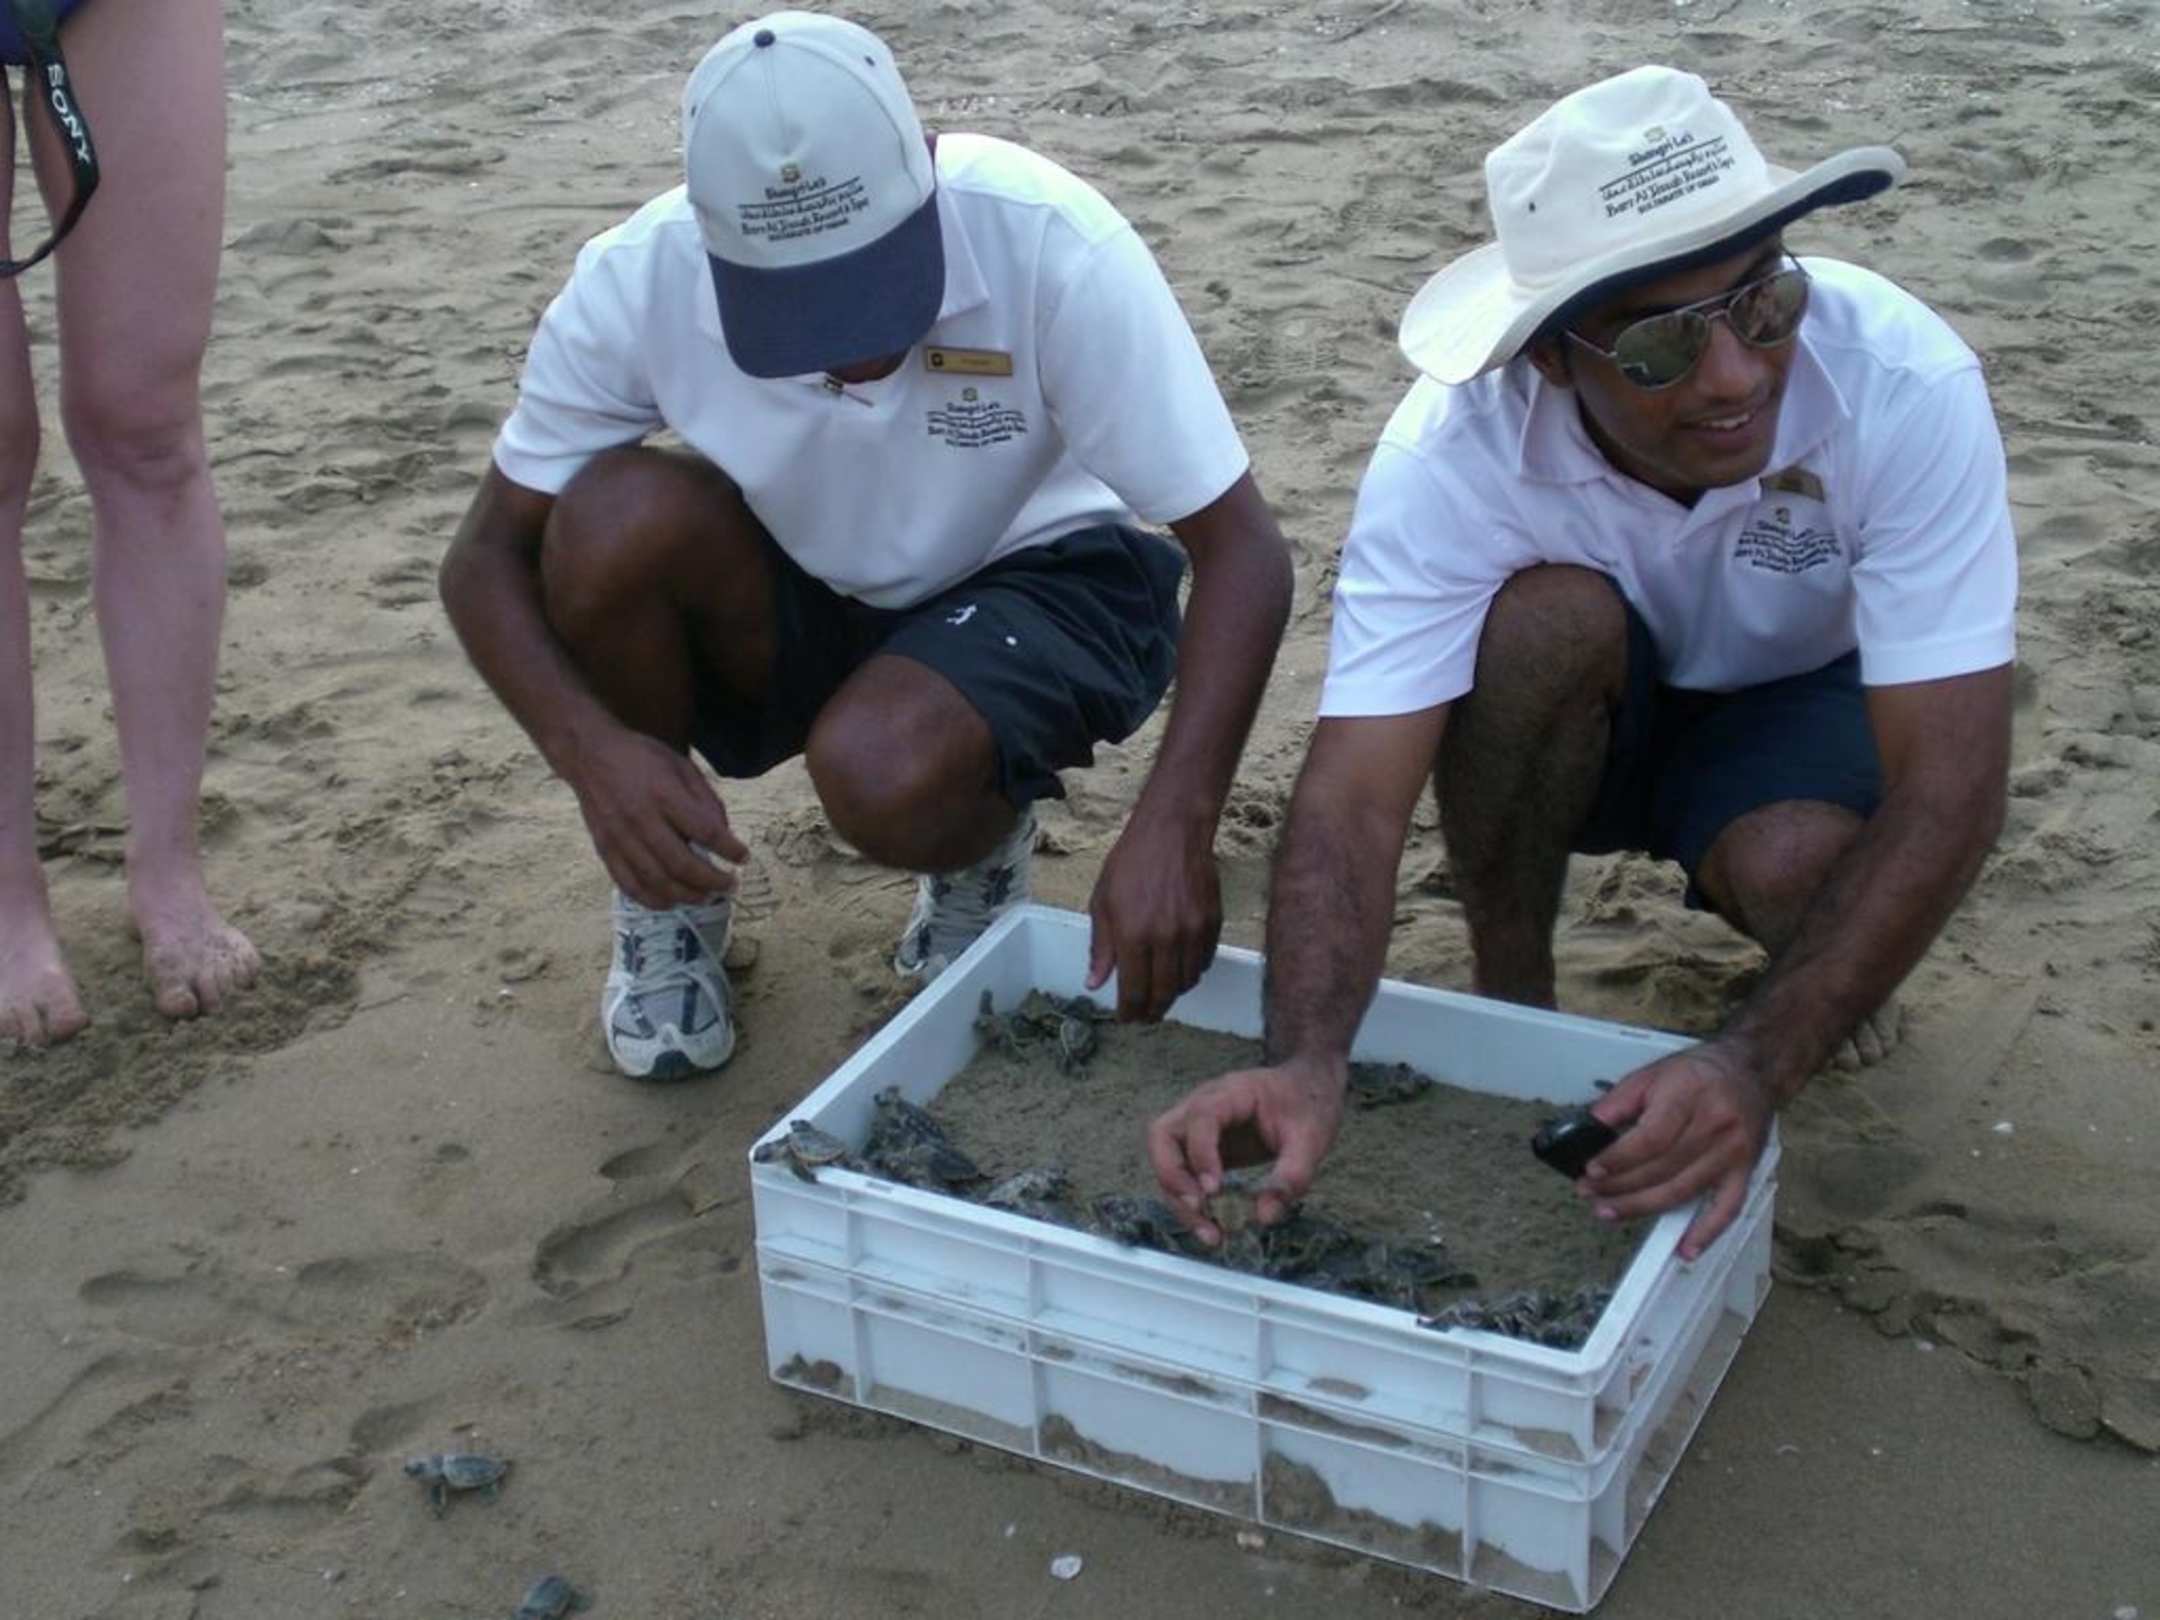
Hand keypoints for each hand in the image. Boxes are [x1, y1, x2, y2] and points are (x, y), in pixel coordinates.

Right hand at [563, 723, 747, 908]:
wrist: (589, 755)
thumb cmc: (642, 758)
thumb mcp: (682, 766)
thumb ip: (705, 800)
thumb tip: (723, 834)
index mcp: (664, 794)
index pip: (705, 831)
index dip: (729, 849)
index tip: (743, 858)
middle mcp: (641, 819)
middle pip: (681, 863)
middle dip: (711, 881)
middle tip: (730, 885)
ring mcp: (620, 838)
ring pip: (656, 880)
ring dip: (686, 895)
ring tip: (706, 898)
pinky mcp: (605, 850)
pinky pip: (628, 884)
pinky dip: (652, 900)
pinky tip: (671, 903)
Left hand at [1085, 804, 1221, 1021]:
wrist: (1172, 833)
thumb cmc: (1130, 863)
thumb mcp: (1102, 902)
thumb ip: (1101, 947)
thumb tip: (1095, 983)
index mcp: (1132, 935)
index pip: (1134, 991)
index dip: (1130, 1012)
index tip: (1126, 1018)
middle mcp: (1165, 939)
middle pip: (1163, 994)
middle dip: (1152, 1011)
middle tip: (1145, 1015)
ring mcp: (1193, 933)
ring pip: (1186, 982)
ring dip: (1172, 993)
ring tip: (1160, 991)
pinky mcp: (1212, 924)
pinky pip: (1204, 962)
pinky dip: (1191, 972)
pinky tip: (1179, 967)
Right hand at [1146, 1059, 1344, 1244]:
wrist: (1307, 1089)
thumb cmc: (1308, 1105)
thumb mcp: (1312, 1139)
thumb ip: (1292, 1176)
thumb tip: (1265, 1217)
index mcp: (1231, 1093)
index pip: (1200, 1117)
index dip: (1201, 1154)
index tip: (1213, 1191)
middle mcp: (1202, 1105)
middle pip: (1162, 1134)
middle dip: (1172, 1176)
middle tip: (1199, 1209)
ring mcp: (1197, 1126)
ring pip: (1164, 1158)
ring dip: (1178, 1197)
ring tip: (1209, 1232)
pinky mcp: (1201, 1148)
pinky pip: (1181, 1173)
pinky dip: (1190, 1201)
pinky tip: (1213, 1225)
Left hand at [1580, 1039, 1773, 1260]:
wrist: (1752, 1071)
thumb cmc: (1700, 1072)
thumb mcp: (1652, 1074)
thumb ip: (1618, 1101)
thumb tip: (1588, 1127)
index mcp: (1689, 1096)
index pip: (1650, 1138)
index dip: (1618, 1160)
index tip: (1592, 1170)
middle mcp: (1715, 1125)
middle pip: (1662, 1168)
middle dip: (1620, 1186)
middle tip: (1590, 1193)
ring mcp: (1733, 1152)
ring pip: (1684, 1190)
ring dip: (1644, 1207)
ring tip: (1610, 1212)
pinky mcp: (1746, 1170)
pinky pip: (1728, 1207)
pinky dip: (1707, 1232)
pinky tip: (1685, 1248)